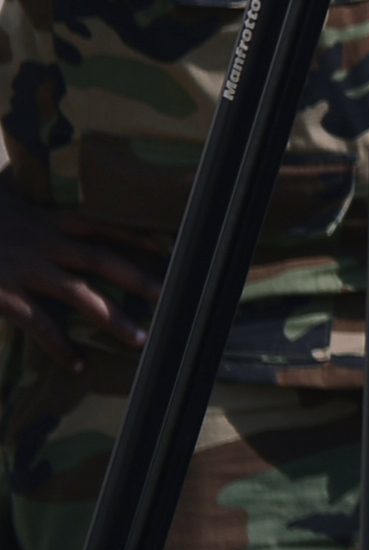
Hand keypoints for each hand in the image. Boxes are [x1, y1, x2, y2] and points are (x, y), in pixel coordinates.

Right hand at [0, 196, 159, 365]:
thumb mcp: (3, 196)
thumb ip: (23, 196)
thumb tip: (28, 185)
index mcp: (46, 219)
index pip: (102, 224)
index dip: (135, 234)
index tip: (166, 245)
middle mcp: (43, 243)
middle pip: (103, 260)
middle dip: (139, 277)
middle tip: (171, 294)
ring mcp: (26, 269)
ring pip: (81, 296)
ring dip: (113, 318)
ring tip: (140, 339)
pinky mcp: (5, 294)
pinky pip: (39, 325)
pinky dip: (60, 346)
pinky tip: (77, 364)